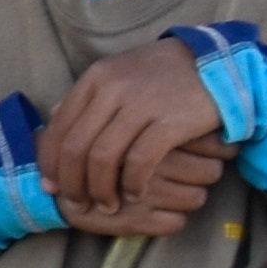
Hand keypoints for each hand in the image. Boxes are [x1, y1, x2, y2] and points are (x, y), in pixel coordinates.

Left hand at [37, 35, 225, 234]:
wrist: (216, 63)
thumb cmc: (162, 75)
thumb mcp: (120, 75)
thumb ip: (88, 98)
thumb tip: (53, 122)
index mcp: (97, 78)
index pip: (60, 127)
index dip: (51, 163)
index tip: (52, 187)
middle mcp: (113, 88)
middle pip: (77, 147)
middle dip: (72, 183)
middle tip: (78, 204)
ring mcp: (141, 103)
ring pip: (103, 158)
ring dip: (100, 189)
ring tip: (107, 204)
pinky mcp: (170, 121)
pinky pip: (140, 162)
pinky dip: (133, 184)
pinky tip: (136, 193)